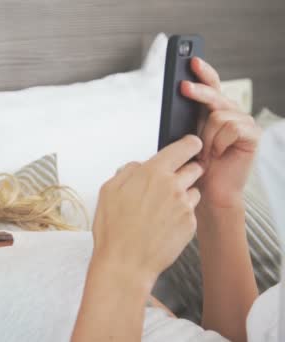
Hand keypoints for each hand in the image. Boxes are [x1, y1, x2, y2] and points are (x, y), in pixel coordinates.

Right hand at [91, 134, 204, 278]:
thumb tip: (138, 166)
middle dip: (185, 171)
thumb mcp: (108, 191)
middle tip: (169, 183)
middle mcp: (173, 186)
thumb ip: (127, 172)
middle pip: (194, 168)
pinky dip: (181, 215)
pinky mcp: (190, 224)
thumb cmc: (114, 230)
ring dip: (184, 194)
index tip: (191, 144)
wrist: (126, 263)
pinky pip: (191, 212)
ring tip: (162, 209)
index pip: (184, 147)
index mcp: (152, 173)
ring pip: (194, 190)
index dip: (190, 144)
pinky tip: (163, 224)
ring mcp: (184, 206)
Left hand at [181, 57, 261, 208]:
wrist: (209, 190)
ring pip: (218, 114)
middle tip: (183, 87)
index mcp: (215, 110)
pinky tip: (218, 154)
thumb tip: (181, 91)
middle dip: (197, 91)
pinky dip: (218, 142)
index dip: (203, 72)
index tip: (192, 61)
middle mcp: (231, 112)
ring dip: (207, 136)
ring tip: (206, 152)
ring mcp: (244, 122)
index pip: (211, 85)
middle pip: (215, 94)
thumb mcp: (186, 135)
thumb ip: (188, 115)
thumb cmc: (196, 164)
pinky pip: (230, 127)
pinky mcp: (252, 134)